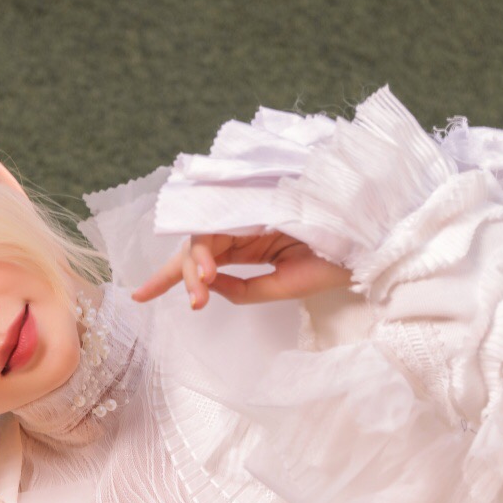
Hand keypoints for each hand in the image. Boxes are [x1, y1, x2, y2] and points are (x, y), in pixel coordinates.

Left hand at [131, 231, 350, 308]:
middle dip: (180, 275)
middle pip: (196, 247)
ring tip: (198, 291)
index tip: (138, 296)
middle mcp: (243, 229)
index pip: (200, 260)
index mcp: (248, 247)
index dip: (168, 276)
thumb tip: (204, 282)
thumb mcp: (279, 288)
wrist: (365, 247)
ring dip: (195, 265)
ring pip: (205, 236)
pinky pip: (223, 222)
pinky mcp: (259, 203)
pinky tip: (207, 269)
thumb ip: (240, 289)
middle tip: (176, 299)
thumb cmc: (330, 266)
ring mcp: (250, 214)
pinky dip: (211, 247)